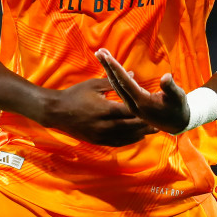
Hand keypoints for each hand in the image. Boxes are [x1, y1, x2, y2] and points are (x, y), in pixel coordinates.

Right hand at [37, 77, 158, 146]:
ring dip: (140, 134)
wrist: (57, 111)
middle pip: (131, 127)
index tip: (154, 109)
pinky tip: (138, 137)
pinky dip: (129, 140)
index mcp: (105, 110)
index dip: (143, 111)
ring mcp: (101, 135)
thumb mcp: (93, 85)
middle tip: (159, 123)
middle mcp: (105, 125)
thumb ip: (114, 82)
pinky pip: (117, 142)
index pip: (130, 112)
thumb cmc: (75, 94)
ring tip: (153, 131)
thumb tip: (132, 73)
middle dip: (145, 125)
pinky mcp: (97, 141)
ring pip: (126, 137)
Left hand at [95, 49, 189, 133]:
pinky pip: (119, 89)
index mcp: (142, 102)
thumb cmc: (178, 108)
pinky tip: (110, 68)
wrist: (176, 124)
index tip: (106, 57)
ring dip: (108, 70)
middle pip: (116, 83)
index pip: (126, 82)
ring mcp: (130, 105)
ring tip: (101, 55)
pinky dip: (113, 77)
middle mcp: (133, 104)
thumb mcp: (178, 97)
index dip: (116, 69)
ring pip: (116, 86)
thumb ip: (171, 87)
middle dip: (108, 67)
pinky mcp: (131, 104)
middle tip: (99, 51)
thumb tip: (166, 77)